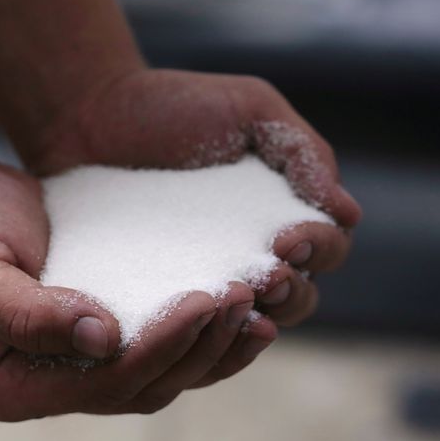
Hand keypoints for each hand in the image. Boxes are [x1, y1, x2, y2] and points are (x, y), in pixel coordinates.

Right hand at [0, 156, 275, 419]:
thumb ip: (25, 314)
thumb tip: (102, 339)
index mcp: (14, 387)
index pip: (103, 384)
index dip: (158, 349)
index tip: (202, 299)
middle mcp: (53, 387)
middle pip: (143, 388)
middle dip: (199, 348)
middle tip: (243, 298)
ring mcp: (81, 366)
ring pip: (164, 377)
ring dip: (213, 349)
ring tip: (257, 311)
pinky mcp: (106, 336)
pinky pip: (164, 347)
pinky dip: (204, 335)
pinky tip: (241, 309)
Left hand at [25, 69, 360, 379]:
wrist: (92, 115)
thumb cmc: (175, 106)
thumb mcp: (248, 109)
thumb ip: (301, 150)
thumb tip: (347, 212)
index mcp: (283, 215)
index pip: (327, 248)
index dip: (320, 248)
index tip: (290, 236)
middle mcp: (251, 255)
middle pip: (299, 299)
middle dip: (293, 292)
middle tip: (270, 277)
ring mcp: (205, 281)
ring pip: (250, 323)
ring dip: (257, 317)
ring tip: (240, 298)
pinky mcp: (158, 297)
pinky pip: (188, 330)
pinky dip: (201, 335)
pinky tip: (196, 323)